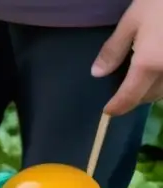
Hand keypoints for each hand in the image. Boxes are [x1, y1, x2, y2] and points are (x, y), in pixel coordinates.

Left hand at [93, 0, 162, 114]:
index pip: (130, 97)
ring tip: (142, 78)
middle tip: (124, 89)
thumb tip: (97, 73)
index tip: (109, 110)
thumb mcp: (133, 20)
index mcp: (150, 63)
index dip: (118, 107)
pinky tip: (159, 64)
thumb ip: (114, 49)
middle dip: (136, 97)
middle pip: (151, 96)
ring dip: (153, 89)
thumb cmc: (160, 1)